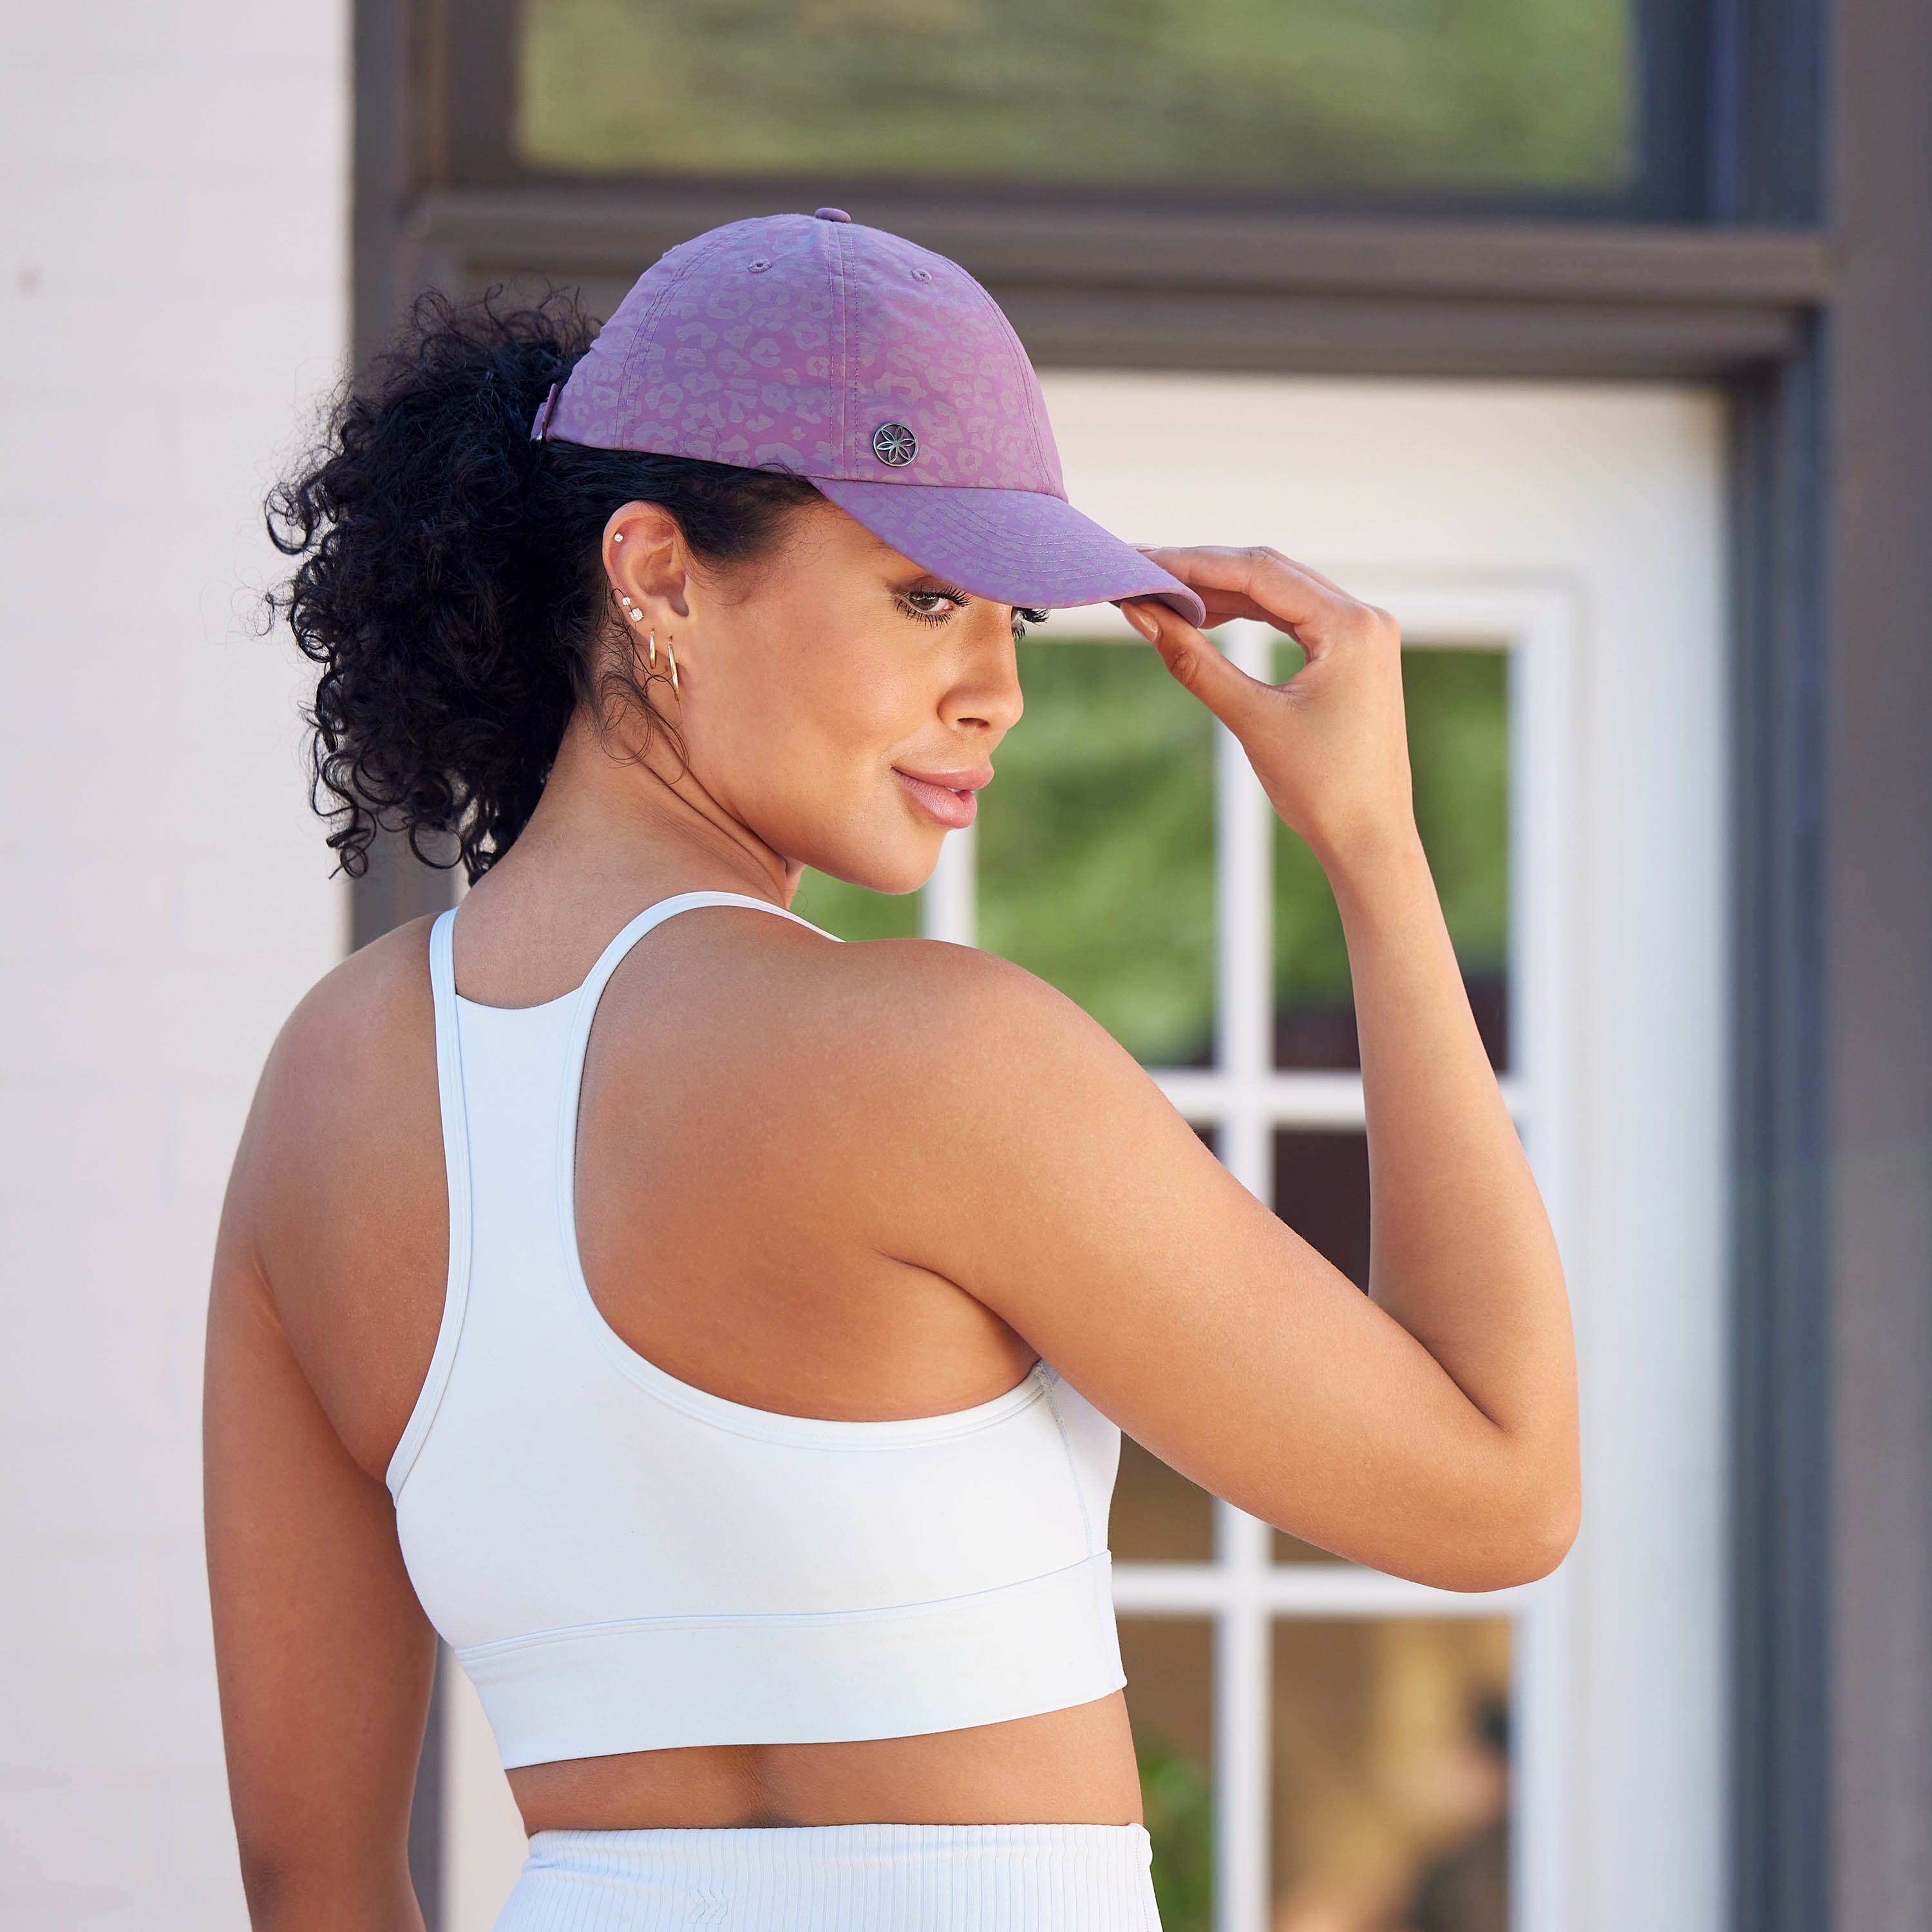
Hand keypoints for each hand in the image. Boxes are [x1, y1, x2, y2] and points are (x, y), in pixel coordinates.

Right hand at [1121, 546, 1414, 869]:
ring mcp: (1362, 634)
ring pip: (1279, 591)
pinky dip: (1247, 613)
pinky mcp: (1353, 653)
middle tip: (1142, 569)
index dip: (1192, 564)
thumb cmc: (1322, 789)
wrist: (1370, 838)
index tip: (1141, 560)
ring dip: (1221, 590)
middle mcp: (1364, 618)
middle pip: (1269, 572)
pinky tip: (1205, 616)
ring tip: (1163, 593)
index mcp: (1351, 627)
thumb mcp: (1251, 720)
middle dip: (1202, 570)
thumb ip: (1194, 661)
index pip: (1258, 572)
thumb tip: (1142, 615)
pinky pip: (1292, 616)